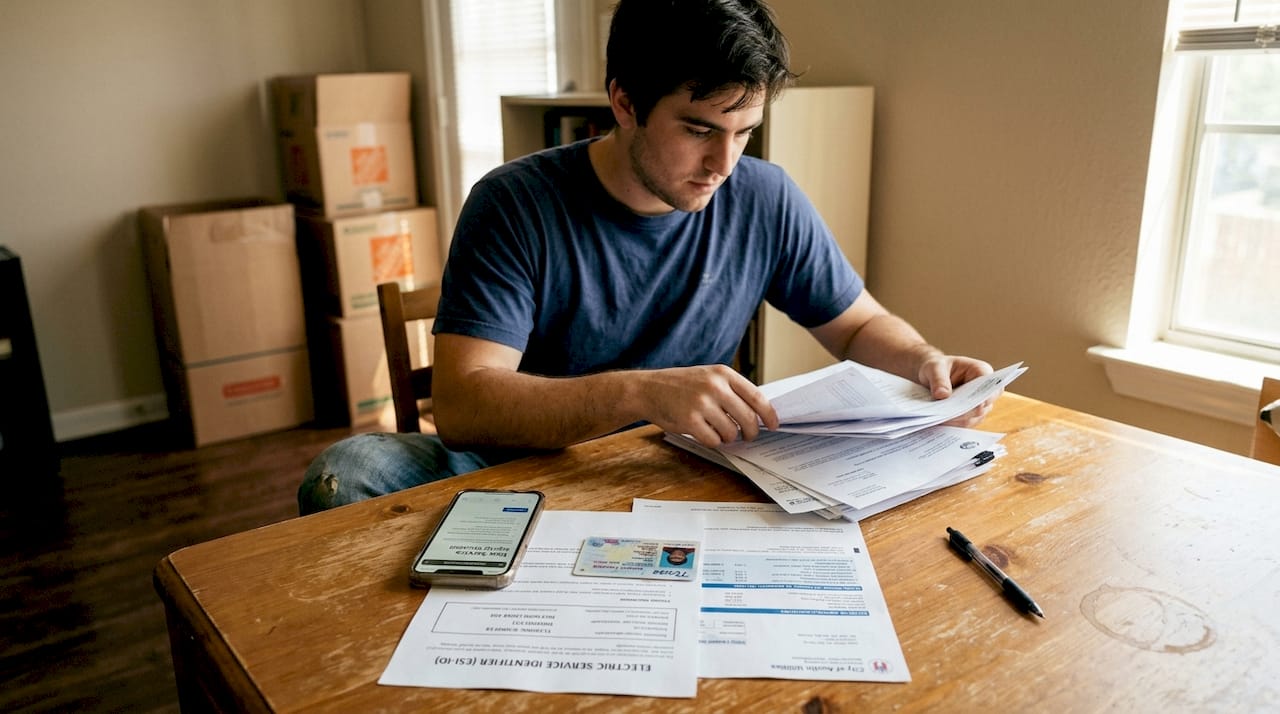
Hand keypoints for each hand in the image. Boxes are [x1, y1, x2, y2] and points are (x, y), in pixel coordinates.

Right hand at [634, 365, 778, 446]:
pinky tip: (706, 434)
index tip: (773, 425)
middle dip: (751, 433)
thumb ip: (731, 391)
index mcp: (723, 373)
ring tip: (719, 432)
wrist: (648, 389)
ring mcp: (702, 403)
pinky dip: (713, 442)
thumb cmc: (681, 386)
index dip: (769, 415)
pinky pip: (714, 440)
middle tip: (747, 437)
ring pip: (731, 432)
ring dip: (729, 438)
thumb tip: (758, 414)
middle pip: (748, 418)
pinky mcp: (690, 420)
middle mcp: (715, 386)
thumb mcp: (708, 377)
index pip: (757, 397)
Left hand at [916, 354, 996, 427]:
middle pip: (983, 406)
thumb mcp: (934, 368)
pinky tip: (941, 422)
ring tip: (941, 419)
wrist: (931, 376)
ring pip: (974, 418)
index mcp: (981, 371)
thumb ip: (938, 379)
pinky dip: (953, 424)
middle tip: (948, 414)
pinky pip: (965, 423)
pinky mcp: (970, 415)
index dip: (986, 397)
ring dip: (958, 420)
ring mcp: (979, 404)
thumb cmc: (937, 367)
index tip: (978, 405)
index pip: (991, 386)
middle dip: (966, 412)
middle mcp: (984, 390)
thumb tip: (942, 395)